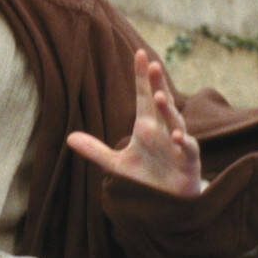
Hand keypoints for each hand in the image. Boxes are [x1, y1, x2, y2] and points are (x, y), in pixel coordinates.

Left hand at [67, 48, 202, 196]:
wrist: (168, 203)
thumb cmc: (147, 179)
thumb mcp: (117, 165)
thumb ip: (95, 150)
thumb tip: (68, 138)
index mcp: (147, 126)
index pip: (143, 97)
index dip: (141, 77)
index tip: (139, 54)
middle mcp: (163, 130)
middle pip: (160, 103)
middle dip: (157, 84)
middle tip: (152, 64)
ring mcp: (177, 144)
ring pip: (175, 122)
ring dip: (168, 109)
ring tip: (160, 96)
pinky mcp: (188, 161)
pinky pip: (187, 148)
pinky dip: (183, 142)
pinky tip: (176, 136)